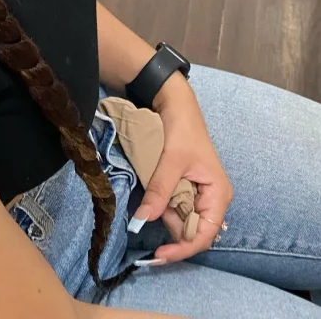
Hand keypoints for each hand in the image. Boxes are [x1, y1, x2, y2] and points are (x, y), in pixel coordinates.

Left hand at [131, 74, 232, 263]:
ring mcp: (202, 194)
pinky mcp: (189, 188)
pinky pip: (177, 206)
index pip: (204, 235)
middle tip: (151, 209)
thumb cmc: (182, 130)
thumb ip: (159, 191)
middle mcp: (214, 199)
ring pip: (182, 219)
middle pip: (192, 230)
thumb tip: (142, 220)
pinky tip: (157, 192)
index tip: (158, 255)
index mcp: (218, 195)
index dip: (182, 248)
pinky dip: (164, 204)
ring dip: (166, 213)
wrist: (177, 105)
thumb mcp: (170, 161)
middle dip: (171, 227)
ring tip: (155, 192)